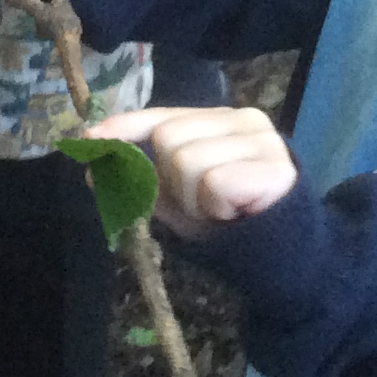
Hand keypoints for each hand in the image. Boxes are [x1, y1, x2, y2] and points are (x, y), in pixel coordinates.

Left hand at [95, 107, 297, 239]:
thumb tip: (92, 165)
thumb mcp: (179, 200)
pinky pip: (213, 181)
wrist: (286, 261)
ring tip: (221, 212)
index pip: (163, 116)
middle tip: (202, 205)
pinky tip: (236, 214)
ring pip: (187, 159)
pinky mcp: (275, 166)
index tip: (90, 139)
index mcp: (218, 121)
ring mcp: (262, 140)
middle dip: (172, 181)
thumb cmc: (229, 226)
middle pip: (169, 138)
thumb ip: (144, 179)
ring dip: (194, 199)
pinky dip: (214, 206)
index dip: (125, 127)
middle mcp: (242, 119)